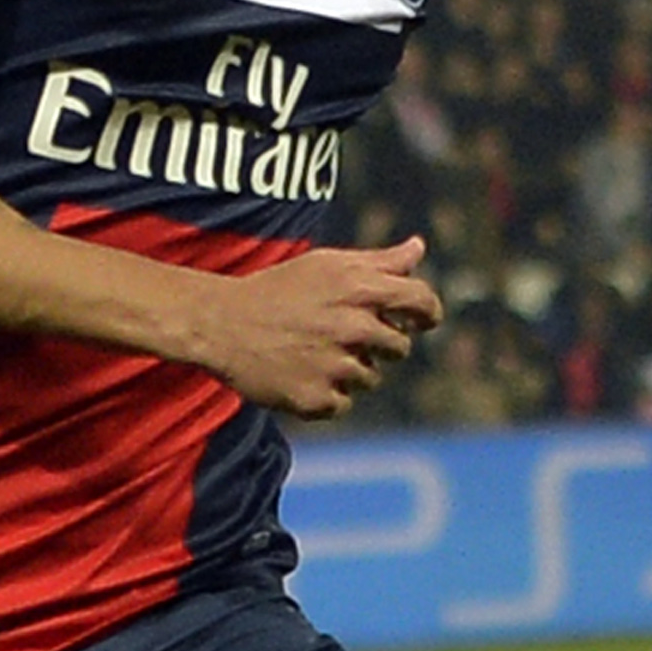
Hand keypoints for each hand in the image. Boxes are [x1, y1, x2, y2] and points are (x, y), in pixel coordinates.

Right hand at [203, 235, 443, 419]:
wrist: (222, 324)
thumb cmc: (280, 290)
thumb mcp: (327, 265)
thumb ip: (379, 261)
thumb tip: (419, 247)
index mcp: (358, 289)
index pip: (422, 301)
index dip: (428, 312)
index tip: (422, 320)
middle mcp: (352, 327)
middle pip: (399, 347)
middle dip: (381, 343)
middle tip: (344, 335)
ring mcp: (334, 366)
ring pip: (371, 378)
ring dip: (352, 370)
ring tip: (314, 352)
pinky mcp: (316, 398)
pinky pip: (343, 404)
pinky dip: (327, 394)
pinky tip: (301, 373)